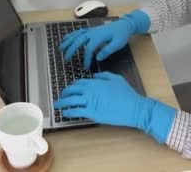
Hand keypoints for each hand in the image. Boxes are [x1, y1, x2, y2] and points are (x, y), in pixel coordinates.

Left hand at [53, 72, 175, 143]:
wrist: (133, 107)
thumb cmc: (126, 93)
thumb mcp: (116, 79)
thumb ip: (104, 76)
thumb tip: (94, 76)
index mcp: (96, 82)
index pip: (79, 83)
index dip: (72, 86)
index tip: (69, 90)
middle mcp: (90, 90)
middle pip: (72, 90)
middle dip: (64, 93)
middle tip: (60, 97)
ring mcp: (90, 102)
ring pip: (71, 101)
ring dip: (62, 103)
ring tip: (57, 106)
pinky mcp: (92, 113)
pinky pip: (76, 112)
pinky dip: (69, 112)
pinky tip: (65, 113)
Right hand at [60, 10, 149, 69]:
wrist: (124, 25)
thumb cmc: (122, 35)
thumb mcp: (118, 44)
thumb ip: (107, 50)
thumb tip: (97, 57)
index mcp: (98, 37)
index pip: (89, 49)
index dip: (86, 59)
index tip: (85, 68)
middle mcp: (92, 32)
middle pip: (78, 41)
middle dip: (71, 50)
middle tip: (66, 59)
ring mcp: (91, 30)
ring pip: (76, 35)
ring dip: (68, 41)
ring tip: (60, 48)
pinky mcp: (91, 30)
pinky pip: (79, 31)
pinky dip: (71, 35)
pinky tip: (67, 38)